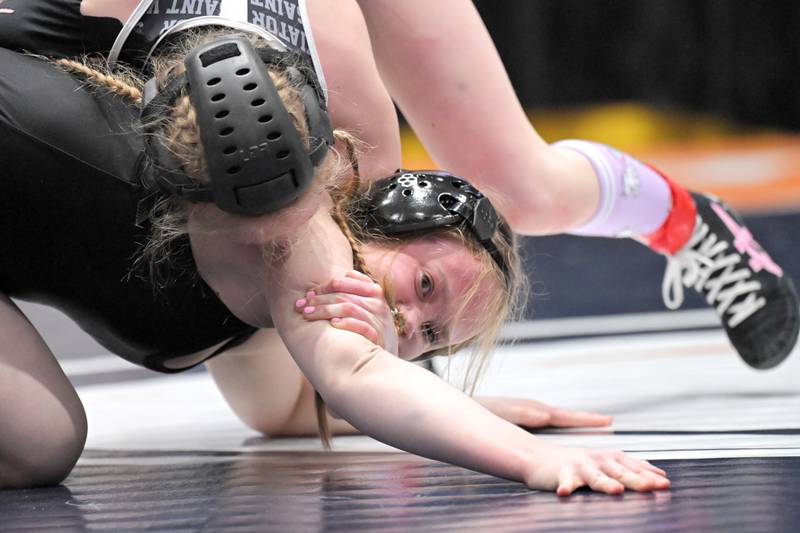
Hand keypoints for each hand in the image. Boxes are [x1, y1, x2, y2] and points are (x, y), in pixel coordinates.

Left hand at [295, 270, 398, 353]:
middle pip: (341, 295)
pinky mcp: (378, 336)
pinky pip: (361, 325)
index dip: (321, 288)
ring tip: (308, 315)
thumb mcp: (363, 308)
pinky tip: (332, 324)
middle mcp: (377, 302)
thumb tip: (311, 293)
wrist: (383, 361)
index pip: (341, 282)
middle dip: (318, 300)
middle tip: (301, 307)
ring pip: (348, 307)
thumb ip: (346, 295)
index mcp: (372, 290)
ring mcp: (379, 319)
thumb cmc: (366, 331)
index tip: (307, 296)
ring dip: (324, 310)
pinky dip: (346, 323)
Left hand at [475, 396, 612, 427]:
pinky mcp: (524, 415)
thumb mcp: (506, 415)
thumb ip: (525, 415)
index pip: (566, 416)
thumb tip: (545, 416)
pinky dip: (563, 421)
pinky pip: (549, 418)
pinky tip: (565, 428)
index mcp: (535, 410)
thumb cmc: (486, 412)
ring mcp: (530, 410)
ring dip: (576, 420)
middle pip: (566, 415)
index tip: (608, 421)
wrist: (470, 404)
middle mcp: (535, 408)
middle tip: (609, 421)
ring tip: (595, 423)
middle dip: (586, 419)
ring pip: (559, 416)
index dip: (586, 420)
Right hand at [526, 444, 669, 494]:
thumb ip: (632, 468)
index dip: (650, 475)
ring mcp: (581, 466)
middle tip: (651, 487)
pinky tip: (565, 493)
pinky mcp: (563, 474)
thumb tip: (660, 475)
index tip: (665, 484)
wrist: (542, 459)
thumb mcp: (607, 463)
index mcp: (612, 458)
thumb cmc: (579, 464)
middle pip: (620, 472)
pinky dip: (566, 487)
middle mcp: (599, 460)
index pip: (635, 467)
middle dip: (636, 480)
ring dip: (606, 483)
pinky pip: (565, 482)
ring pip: (596, 477)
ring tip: (616, 490)